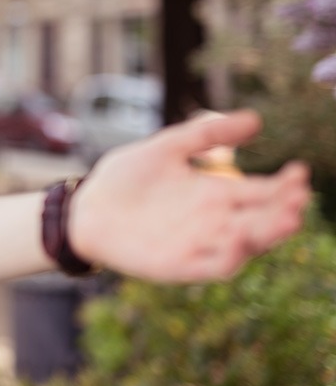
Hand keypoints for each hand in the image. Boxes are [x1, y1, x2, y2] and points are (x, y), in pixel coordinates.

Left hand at [69, 109, 310, 282]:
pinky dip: (228, 257)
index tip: (299, 171)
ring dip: (265, 235)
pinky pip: (211, 266)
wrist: (86, 207)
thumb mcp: (167, 147)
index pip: (260, 192)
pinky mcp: (179, 265)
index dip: (283, 185)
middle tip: (298, 197)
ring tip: (285, 219)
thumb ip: (206, 134)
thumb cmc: (126, 177)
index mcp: (215, 193)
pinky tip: (239, 242)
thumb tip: (256, 119)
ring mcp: (199, 244)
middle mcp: (215, 221)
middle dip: (282, 211)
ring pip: (244, 244)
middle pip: (259, 220)